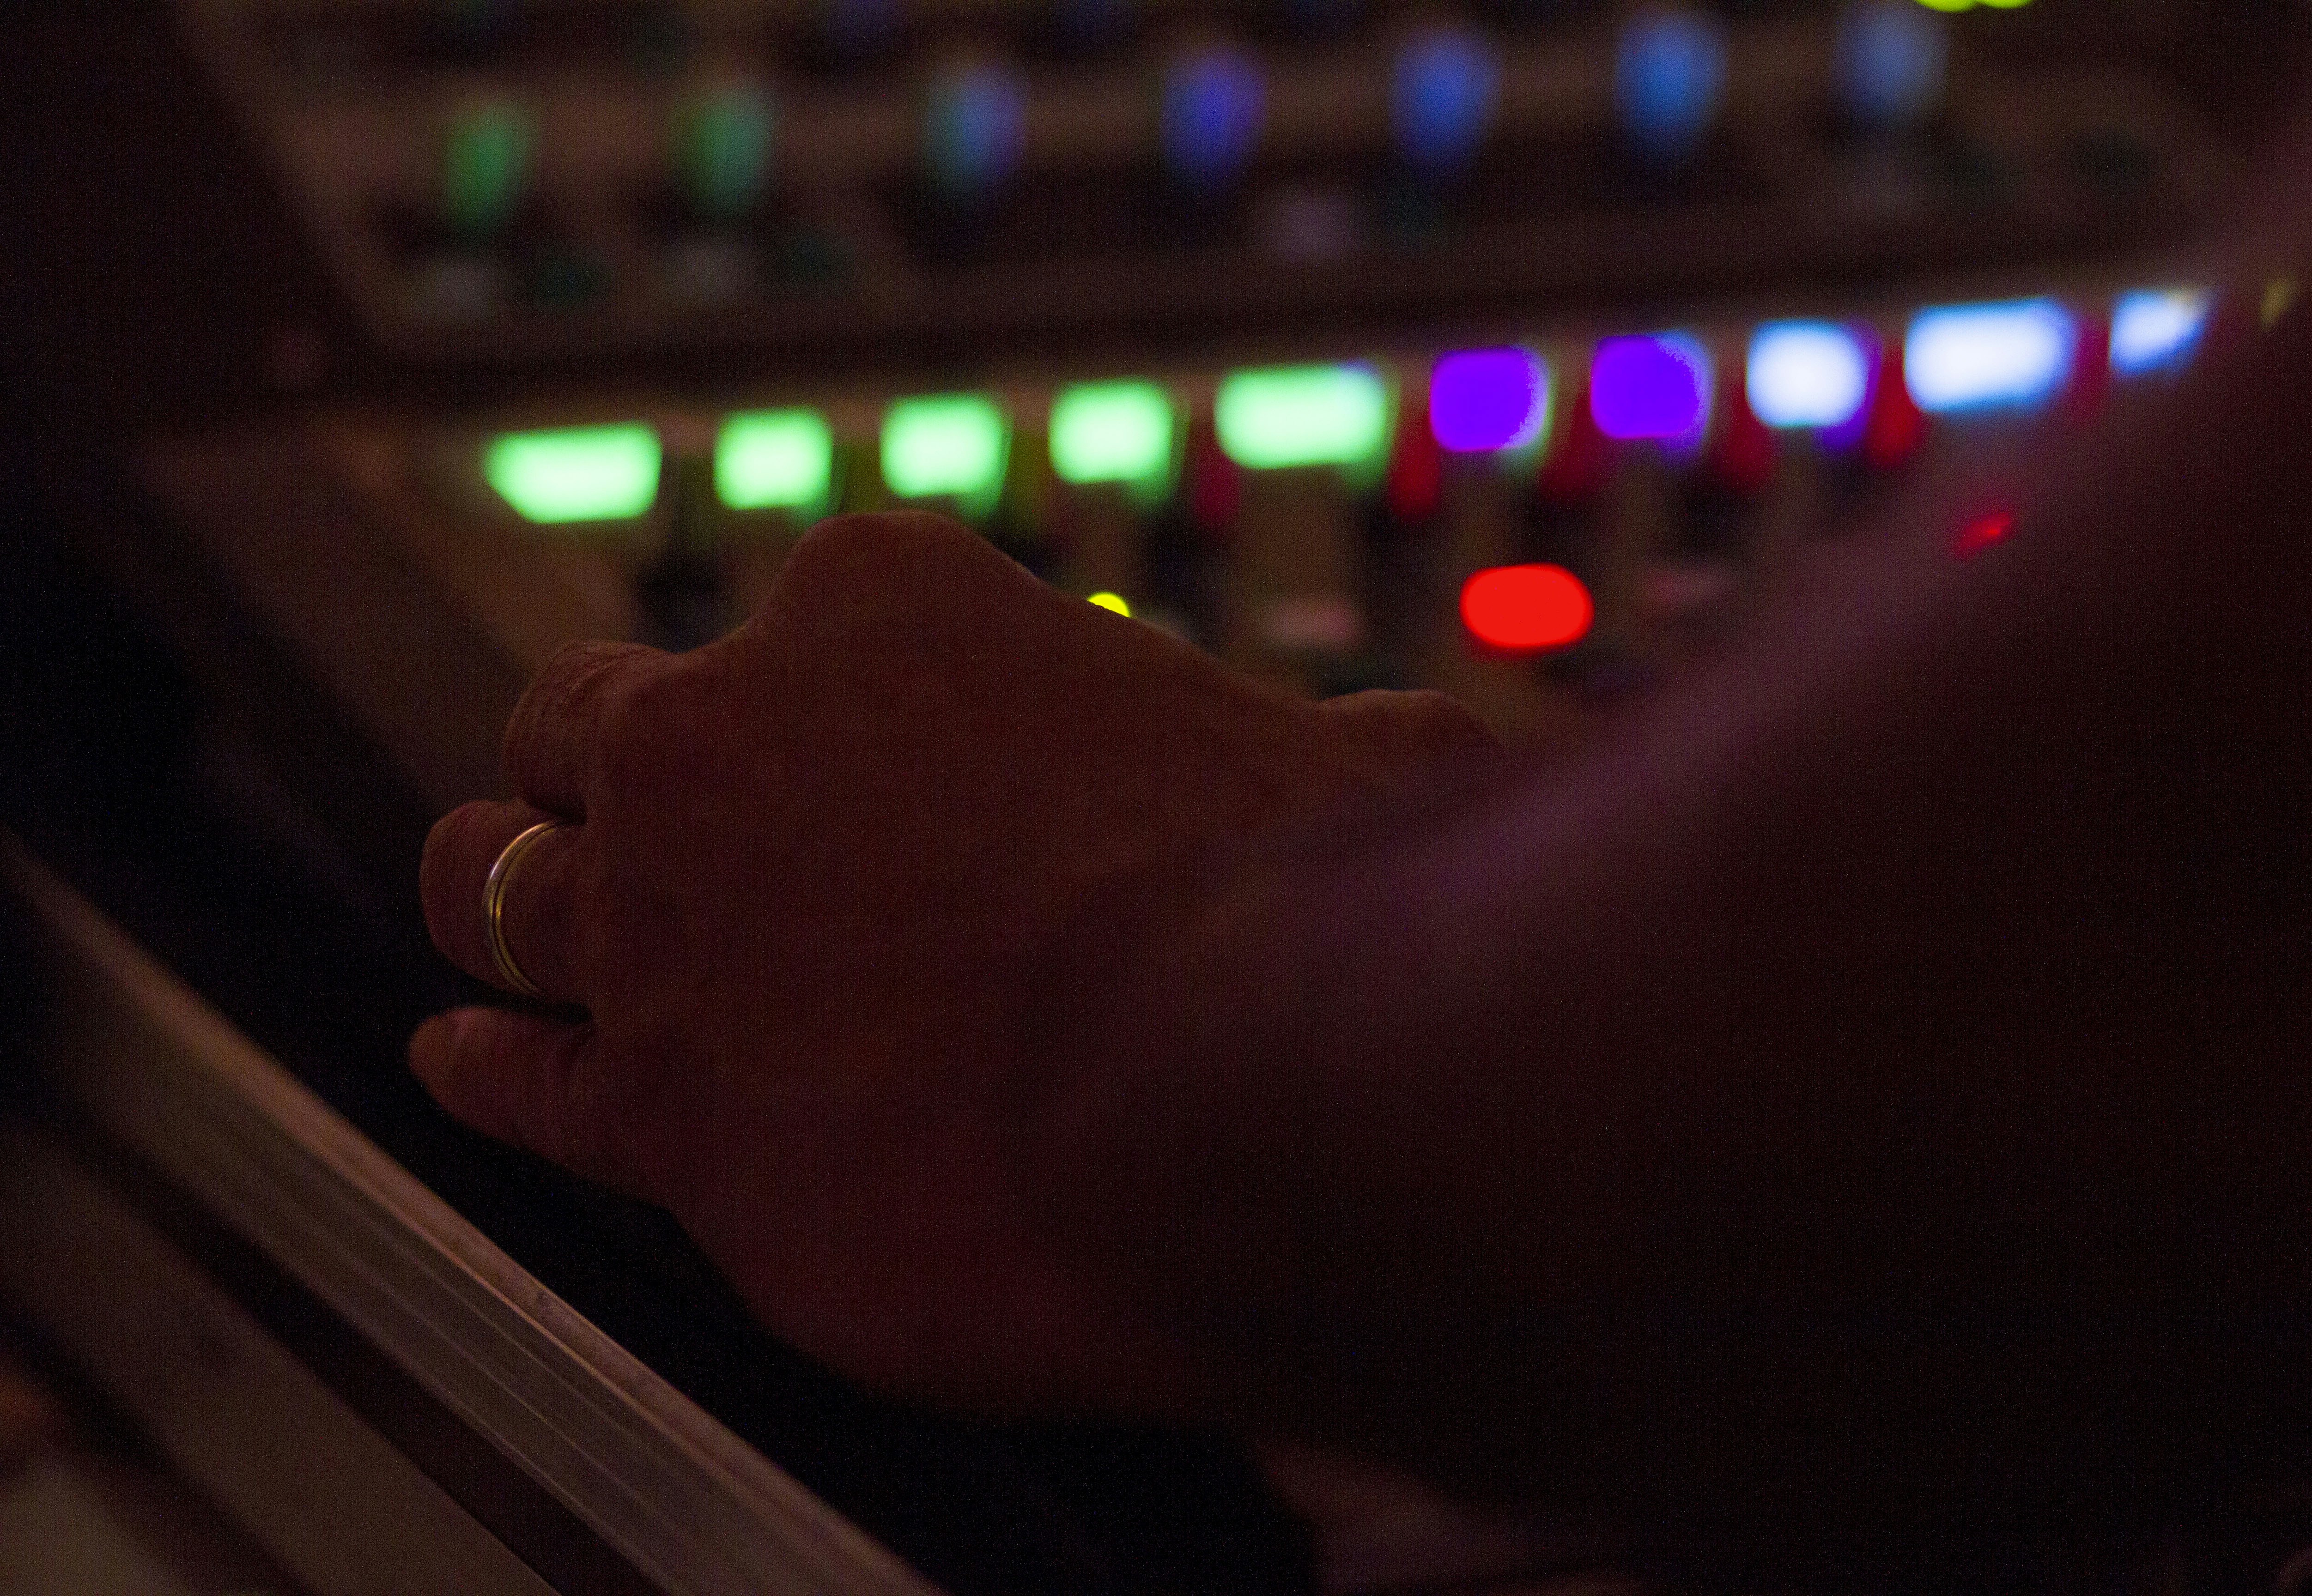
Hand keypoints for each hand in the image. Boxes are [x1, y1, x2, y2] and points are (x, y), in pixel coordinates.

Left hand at [412, 512, 1492, 1413]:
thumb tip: (1423, 752)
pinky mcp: (649, 1104)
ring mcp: (664, 919)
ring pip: (490, 881)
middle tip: (639, 836)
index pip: (786, 624)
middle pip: (582, 731)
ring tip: (498, 924)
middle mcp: (729, 732)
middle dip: (602, 782)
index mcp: (883, 598)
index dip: (798, 708)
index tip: (831, 771)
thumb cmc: (1300, 905)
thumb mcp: (1347, 759)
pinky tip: (465, 1062)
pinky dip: (484, 1062)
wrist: (1236, 1084)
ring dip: (499, 900)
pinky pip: (509, 1071)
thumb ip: (1336, 741)